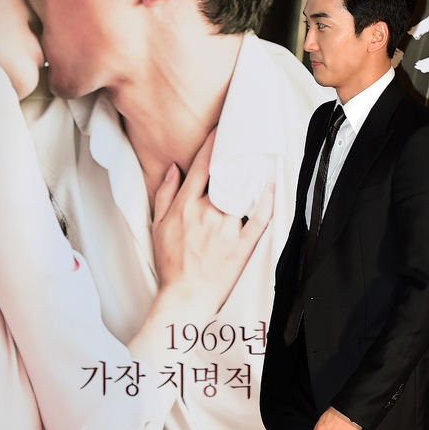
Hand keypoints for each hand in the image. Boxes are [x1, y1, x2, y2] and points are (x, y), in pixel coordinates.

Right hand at [152, 128, 273, 317]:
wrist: (185, 298)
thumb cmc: (170, 263)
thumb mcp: (158, 226)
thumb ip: (165, 195)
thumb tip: (173, 169)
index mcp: (185, 207)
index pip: (201, 167)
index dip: (212, 145)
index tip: (221, 130)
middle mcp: (207, 213)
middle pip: (225, 176)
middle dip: (234, 157)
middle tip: (244, 140)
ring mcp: (226, 229)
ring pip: (242, 193)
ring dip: (249, 176)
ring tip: (257, 160)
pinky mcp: (243, 245)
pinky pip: (259, 219)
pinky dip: (267, 202)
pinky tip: (271, 187)